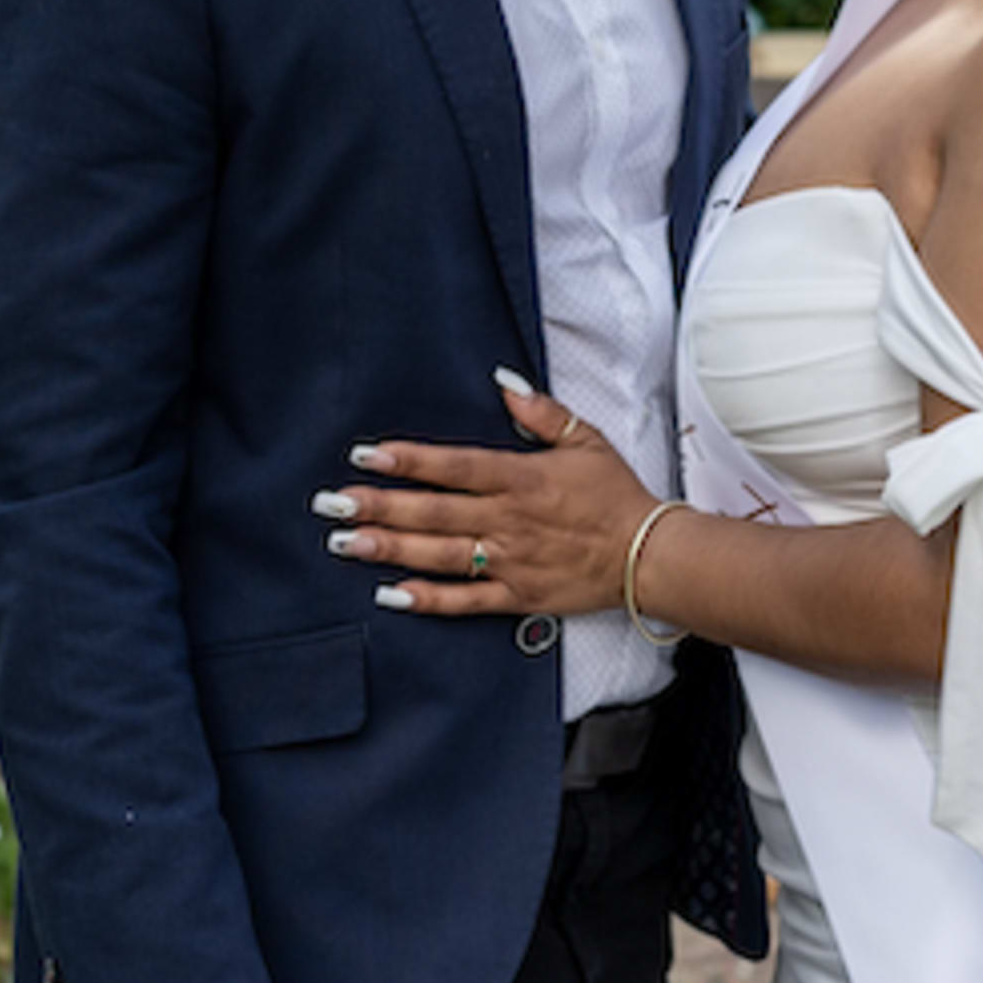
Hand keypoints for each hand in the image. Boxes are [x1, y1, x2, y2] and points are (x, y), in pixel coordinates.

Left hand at [321, 371, 657, 626]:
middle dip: (380, 506)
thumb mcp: (585, 439)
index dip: (409, 461)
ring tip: (345, 542)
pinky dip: (428, 600)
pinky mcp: (518, 598)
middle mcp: (508, 521)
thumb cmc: (617, 494)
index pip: (454, 467)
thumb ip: (540, 412)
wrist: (651, 555)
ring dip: (390, 548)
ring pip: (440, 555)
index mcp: (521, 478)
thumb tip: (503, 381)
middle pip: (434, 512)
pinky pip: (466, 601)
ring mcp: (510, 562)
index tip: (366, 456)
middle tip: (331, 503)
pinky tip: (391, 594)